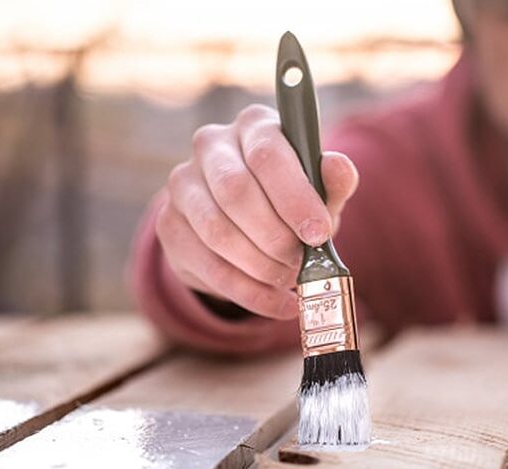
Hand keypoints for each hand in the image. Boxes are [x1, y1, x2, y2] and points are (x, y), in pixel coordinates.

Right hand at [156, 104, 358, 319]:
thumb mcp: (319, 192)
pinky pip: (208, 265)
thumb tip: (338, 167)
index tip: (319, 234)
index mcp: (253, 125)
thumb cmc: (292, 200)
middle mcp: (210, 145)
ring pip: (217, 231)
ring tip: (291, 279)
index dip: (295, 197)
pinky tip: (279, 303)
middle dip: (275, 236)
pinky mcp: (170, 225)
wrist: (250, 225)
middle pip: (236, 192)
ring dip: (261, 266)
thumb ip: (333, 181)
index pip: (267, 155)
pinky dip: (249, 292)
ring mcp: (183, 185)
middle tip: (301, 262)